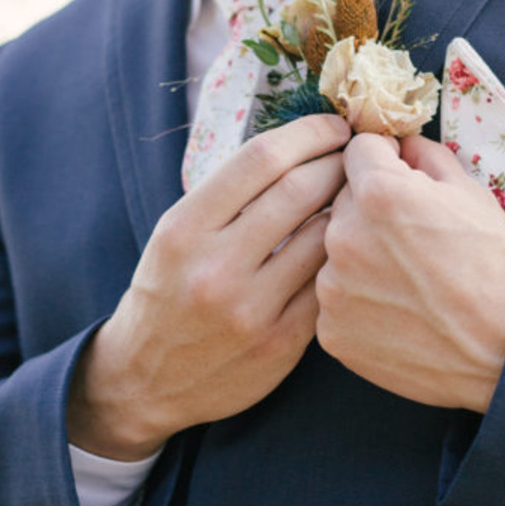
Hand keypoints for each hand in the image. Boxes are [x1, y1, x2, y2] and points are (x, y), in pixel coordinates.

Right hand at [67, 114, 349, 458]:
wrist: (145, 380)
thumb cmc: (166, 292)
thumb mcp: (175, 233)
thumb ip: (228, 194)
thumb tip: (298, 142)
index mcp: (184, 229)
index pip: (260, 159)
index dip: (308, 132)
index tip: (333, 125)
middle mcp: (215, 267)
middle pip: (300, 190)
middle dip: (338, 162)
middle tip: (355, 154)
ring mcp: (250, 309)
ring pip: (323, 237)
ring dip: (349, 207)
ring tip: (358, 195)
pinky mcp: (280, 344)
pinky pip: (327, 284)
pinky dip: (341, 256)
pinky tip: (347, 245)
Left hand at [316, 133, 504, 411]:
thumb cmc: (496, 265)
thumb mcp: (470, 192)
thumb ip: (426, 157)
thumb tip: (400, 146)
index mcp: (378, 193)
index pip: (358, 150)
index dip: (384, 160)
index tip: (401, 178)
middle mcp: (345, 237)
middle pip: (342, 203)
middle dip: (370, 211)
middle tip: (412, 240)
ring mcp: (334, 289)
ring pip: (335, 254)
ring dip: (361, 258)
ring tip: (408, 281)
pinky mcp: (333, 332)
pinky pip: (335, 301)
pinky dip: (359, 303)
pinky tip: (397, 312)